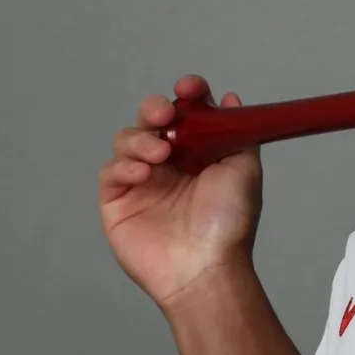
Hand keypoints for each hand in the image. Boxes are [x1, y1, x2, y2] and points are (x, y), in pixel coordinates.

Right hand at [99, 75, 263, 309]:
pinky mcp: (117, 201)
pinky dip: (124, 166)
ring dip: (140, 139)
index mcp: (198, 153)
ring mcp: (142, 181)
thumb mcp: (244, 171)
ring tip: (159, 155)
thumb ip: (237, 133)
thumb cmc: (229, 225)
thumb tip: (231, 100)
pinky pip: (110, 171)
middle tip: (164, 116)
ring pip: (127, 139)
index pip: (186, 112)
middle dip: (154, 109)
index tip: (189, 87)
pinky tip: (144, 175)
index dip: (186, 94)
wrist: (206, 268)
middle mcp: (169, 163)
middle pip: (150, 120)